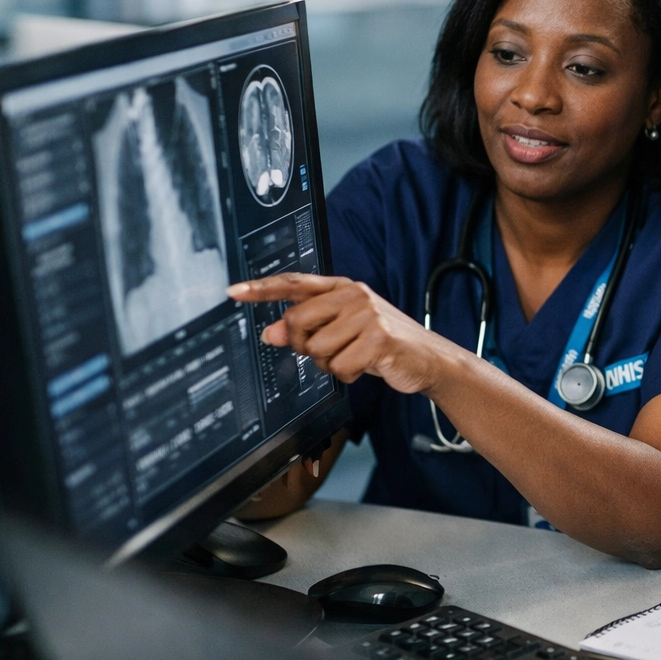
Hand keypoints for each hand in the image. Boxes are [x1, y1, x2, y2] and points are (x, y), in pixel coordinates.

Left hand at [228, 274, 452, 394]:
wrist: (428, 358)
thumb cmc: (382, 343)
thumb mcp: (342, 332)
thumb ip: (307, 328)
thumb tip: (269, 333)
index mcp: (342, 287)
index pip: (294, 284)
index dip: (261, 289)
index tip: (233, 292)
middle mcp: (353, 295)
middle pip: (297, 322)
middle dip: (305, 346)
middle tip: (327, 351)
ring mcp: (367, 315)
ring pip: (317, 349)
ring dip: (330, 364)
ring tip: (353, 357)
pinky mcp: (378, 338)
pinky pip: (339, 366)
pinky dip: (347, 375)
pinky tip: (364, 367)